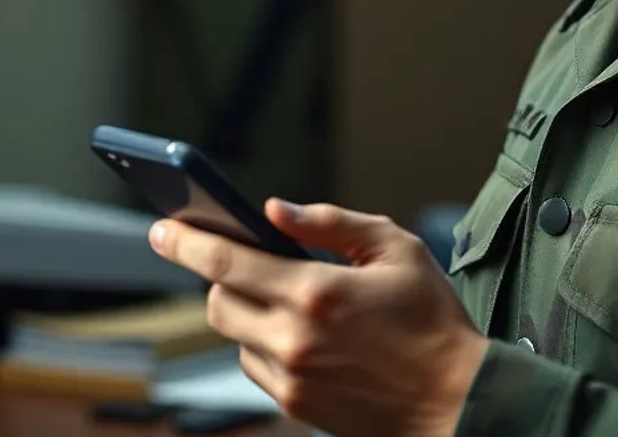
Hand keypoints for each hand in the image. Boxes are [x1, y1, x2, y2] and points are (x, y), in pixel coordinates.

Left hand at [148, 198, 488, 436]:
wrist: (456, 402)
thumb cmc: (433, 322)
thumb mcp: (396, 249)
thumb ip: (330, 222)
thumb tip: (274, 210)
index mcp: (316, 292)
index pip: (226, 260)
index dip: (185, 241)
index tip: (161, 228)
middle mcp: (294, 338)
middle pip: (217, 301)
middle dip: (221, 276)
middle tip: (243, 259)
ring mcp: (291, 378)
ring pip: (234, 335)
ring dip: (246, 312)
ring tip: (289, 300)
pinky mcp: (295, 407)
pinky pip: (256, 366)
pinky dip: (264, 344)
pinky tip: (301, 334)